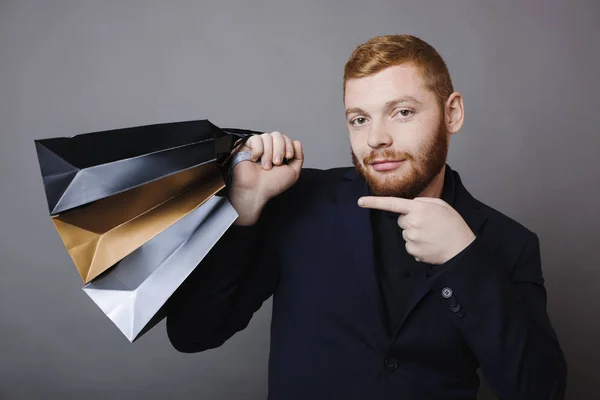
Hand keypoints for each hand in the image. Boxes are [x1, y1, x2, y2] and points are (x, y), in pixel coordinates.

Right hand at [230, 131, 302, 225]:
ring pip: (267, 137)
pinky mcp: (246, 146)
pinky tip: (255, 160)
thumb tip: (296, 142)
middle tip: (276, 163)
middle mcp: (269, 148)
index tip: (287, 157)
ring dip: (268, 154)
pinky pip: (256, 139)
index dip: (288, 146)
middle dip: (279, 150)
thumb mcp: (293, 173)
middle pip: (277, 135)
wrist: (256, 190)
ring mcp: (258, 146)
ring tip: (265, 166)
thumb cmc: (272, 185)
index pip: (286, 138)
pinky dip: (258, 151)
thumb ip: (299, 157)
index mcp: (279, 152)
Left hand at [358, 196, 475, 264]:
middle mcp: (412, 223)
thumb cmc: (453, 225)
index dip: (374, 202)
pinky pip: (410, 246)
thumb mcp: (440, 205)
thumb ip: (422, 202)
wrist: (462, 248)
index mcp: (418, 208)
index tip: (360, 202)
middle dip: (411, 221)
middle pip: (401, 220)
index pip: (392, 203)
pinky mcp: (413, 251)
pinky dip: (418, 246)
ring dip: (415, 234)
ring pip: (405, 234)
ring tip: (432, 235)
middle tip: (429, 225)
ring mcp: (411, 238)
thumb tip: (410, 206)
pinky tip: (430, 244)